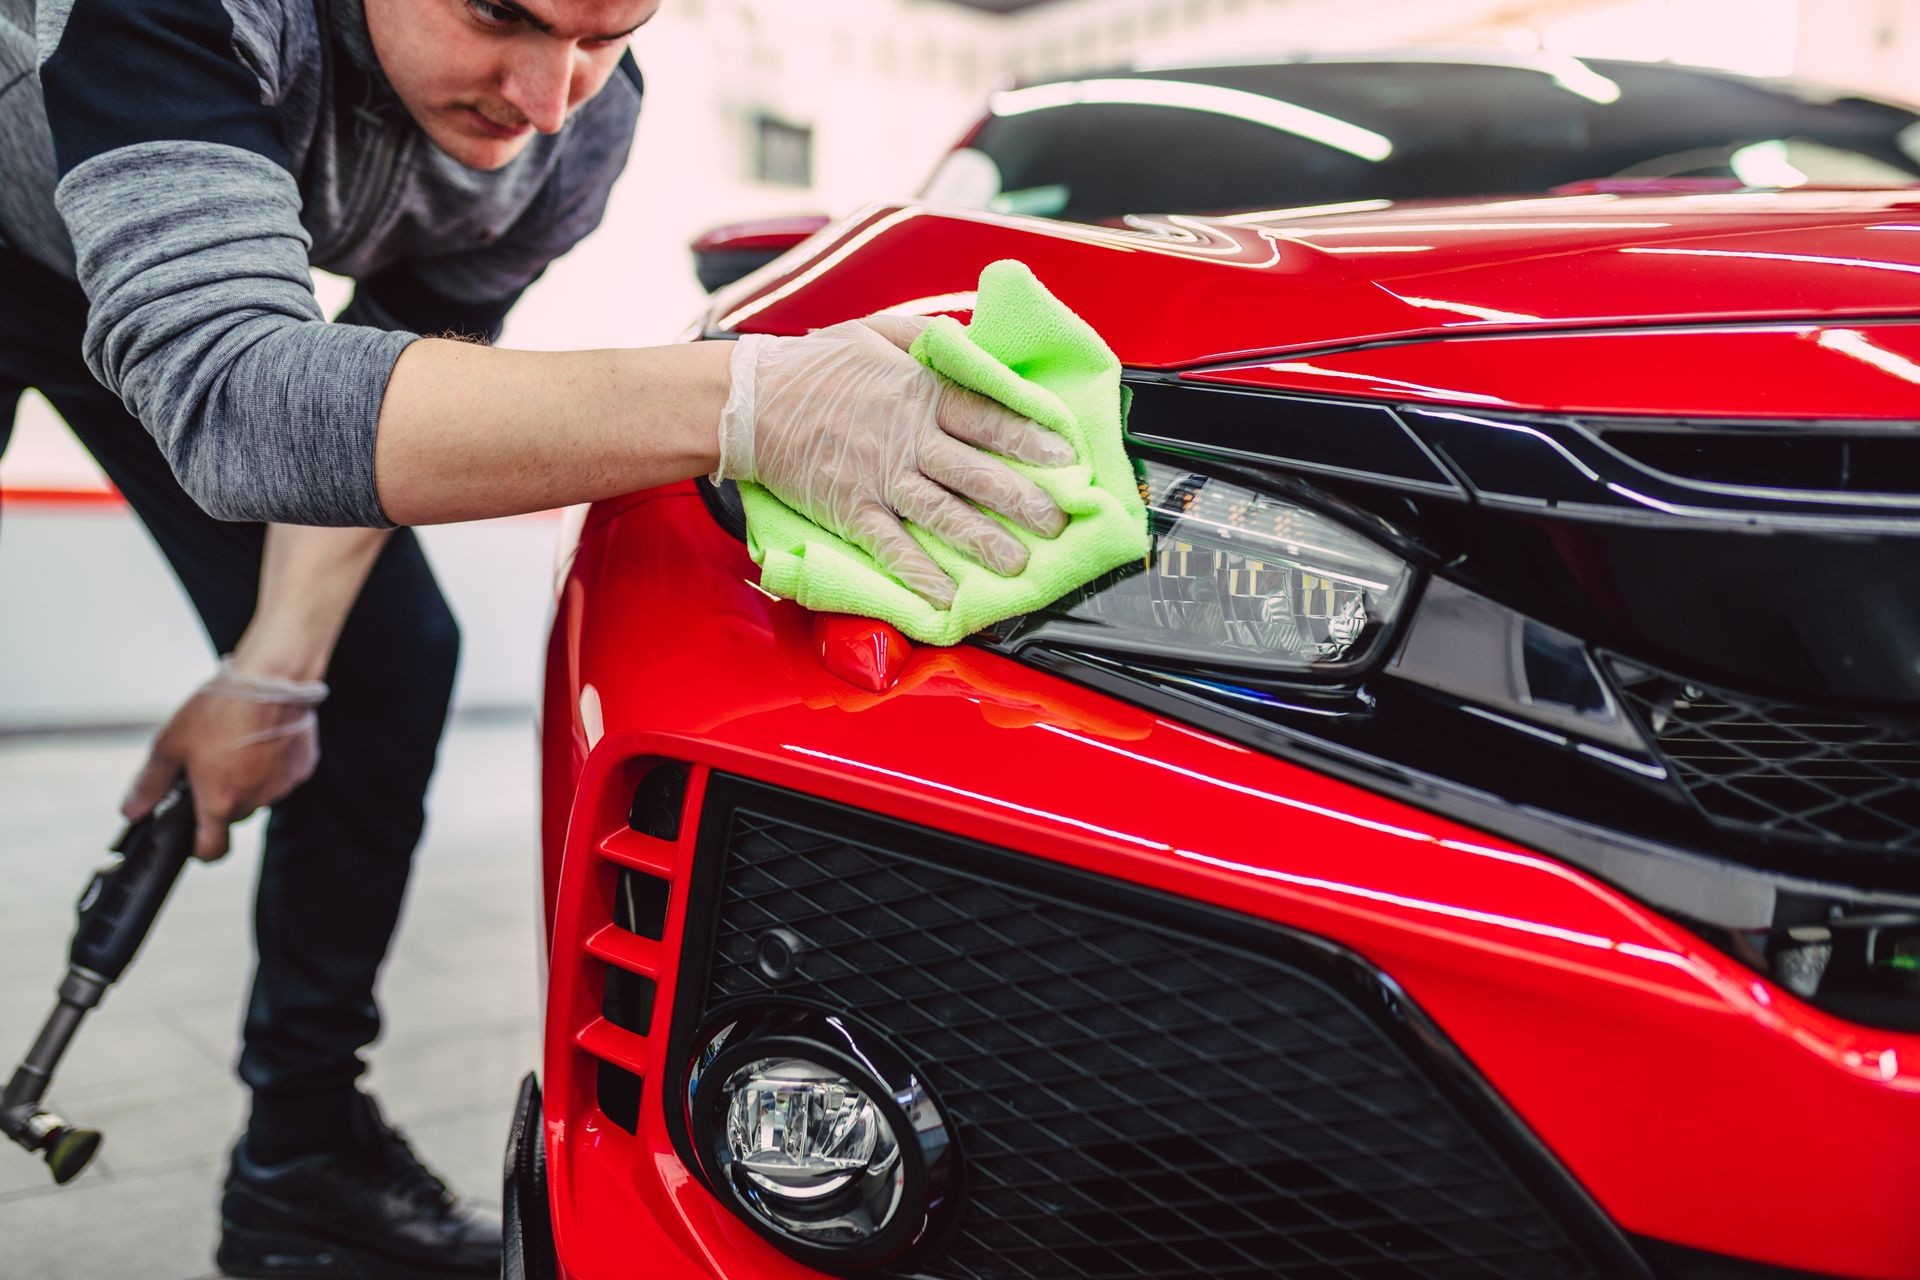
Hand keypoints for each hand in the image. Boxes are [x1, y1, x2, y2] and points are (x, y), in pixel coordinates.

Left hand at [121, 659, 326, 859]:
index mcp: (220, 802)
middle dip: (220, 799)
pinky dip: (270, 766)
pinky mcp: (301, 769)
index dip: (199, 849)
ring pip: (257, 796)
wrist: (271, 678)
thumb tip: (132, 811)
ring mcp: (281, 786)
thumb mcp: (170, 743)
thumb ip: (149, 784)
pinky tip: (261, 740)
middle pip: (233, 817)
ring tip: (236, 745)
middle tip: (209, 766)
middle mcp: (253, 801)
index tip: (193, 838)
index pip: (211, 851)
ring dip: (246, 781)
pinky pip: (280, 777)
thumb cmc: (221, 707)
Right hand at [715, 315, 1073, 607]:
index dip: (1030, 437)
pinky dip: (919, 572)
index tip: (1066, 455)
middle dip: (1022, 500)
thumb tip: (973, 344)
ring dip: (984, 541)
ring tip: (1018, 565)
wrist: (750, 402)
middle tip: (1057, 522)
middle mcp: (906, 438)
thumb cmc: (815, 364)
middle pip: (976, 472)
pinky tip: (946, 595)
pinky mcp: (852, 509)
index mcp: (918, 393)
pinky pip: (892, 546)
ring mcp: (880, 478)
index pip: (987, 416)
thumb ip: (930, 341)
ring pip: (943, 513)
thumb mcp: (877, 331)